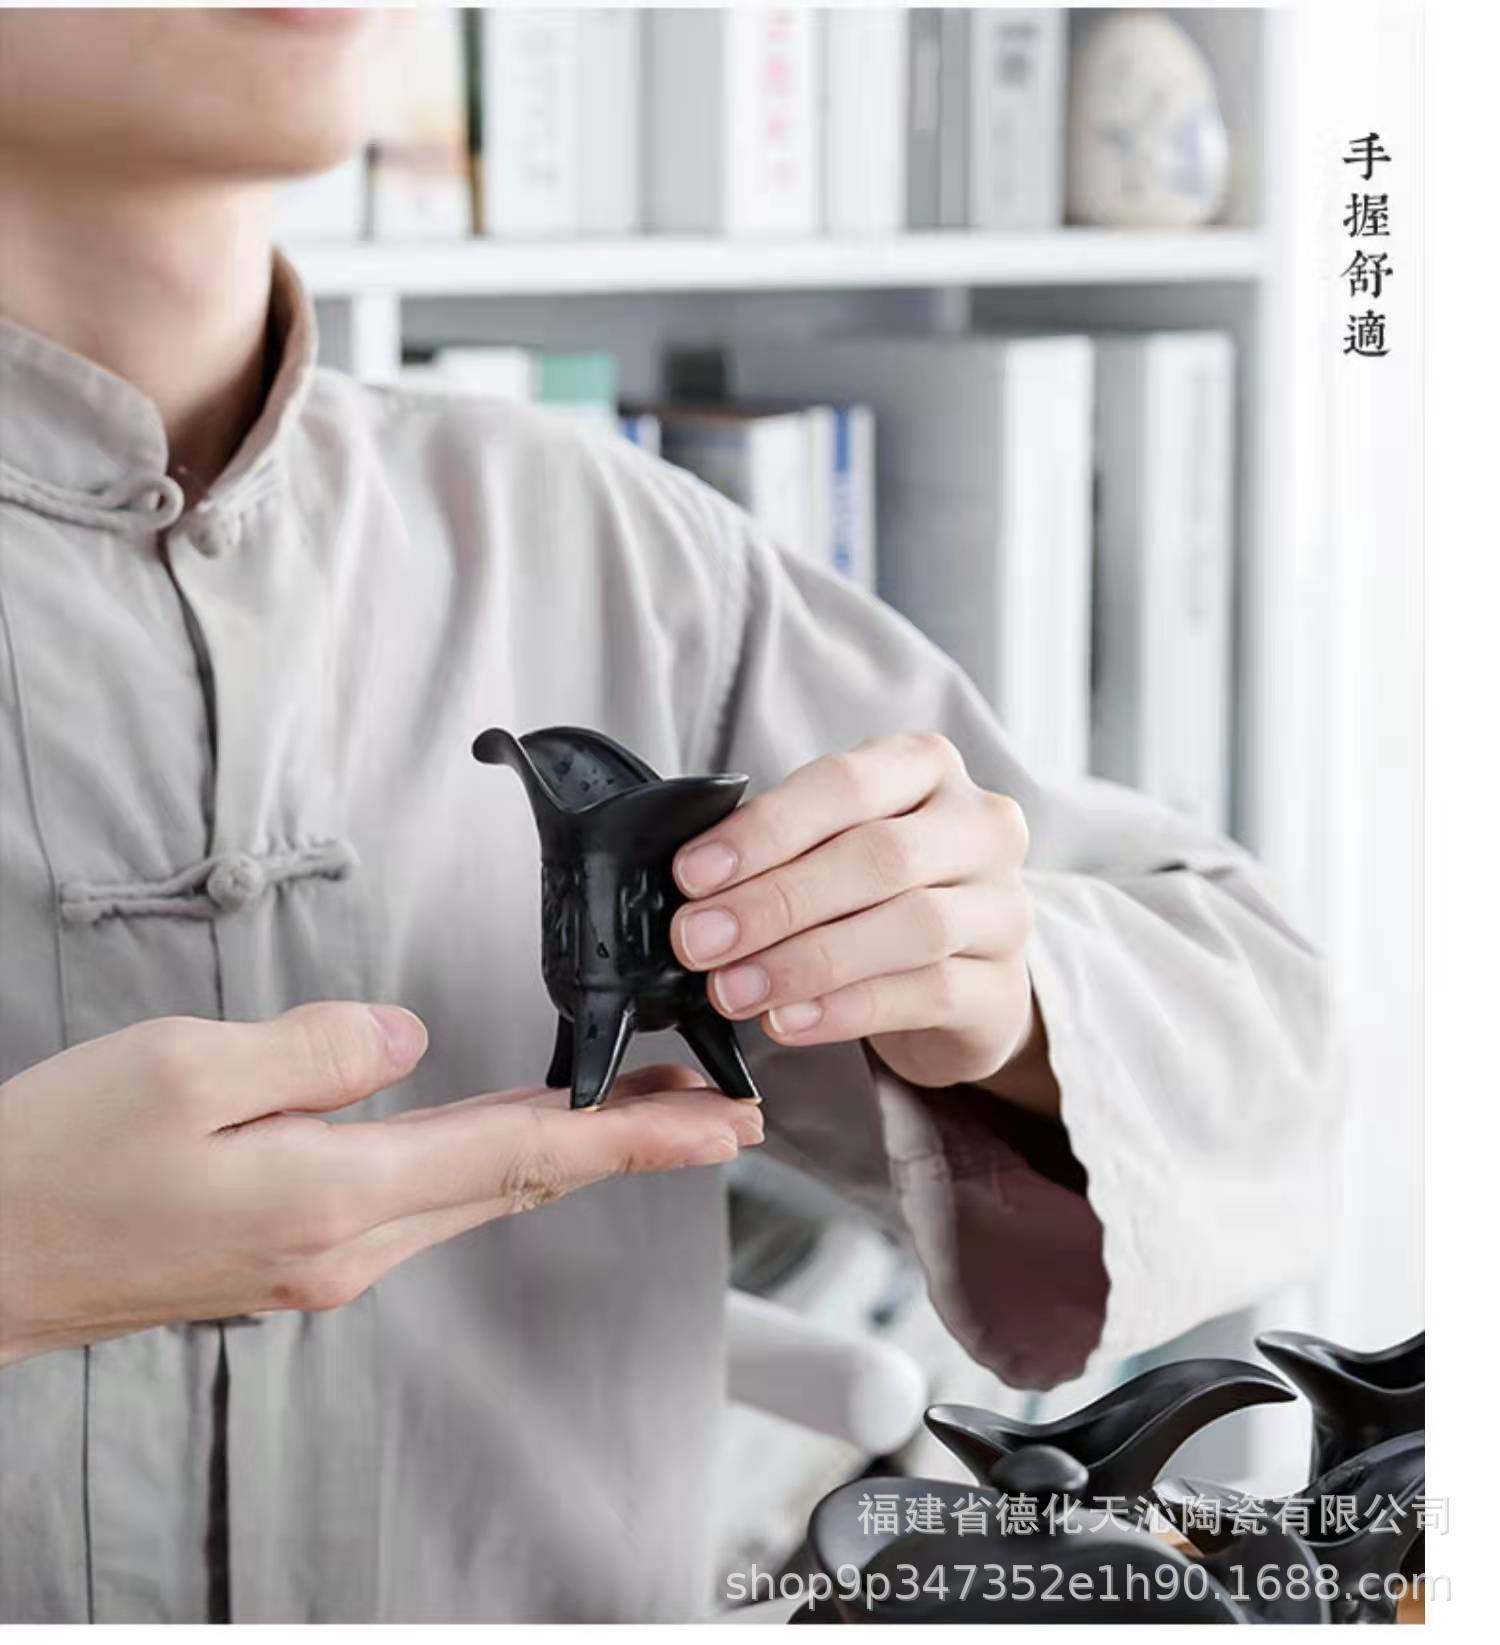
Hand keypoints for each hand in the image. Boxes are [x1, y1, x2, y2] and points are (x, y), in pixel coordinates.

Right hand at [0, 1003, 761, 1366]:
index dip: (635, 1137)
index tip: (719, 1126)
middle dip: (628, 1144)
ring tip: (638, 1114)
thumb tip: (404, 1038)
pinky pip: (422, 1203)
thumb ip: (318, 1048)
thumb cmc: (55, 1162)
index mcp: (331, 1195)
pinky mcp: (294, 1259)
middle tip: (713, 1110)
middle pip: (519, 1181)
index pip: (522, 1153)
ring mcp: (322, 1264)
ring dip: (564, 1152)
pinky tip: (509, 1138)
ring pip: (476, 1195)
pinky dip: (491, 1165)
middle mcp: (345, 1246)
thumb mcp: (186, 1066)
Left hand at [671, 733, 1055, 1108]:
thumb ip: (778, 852)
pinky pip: (927, 993)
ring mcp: (1003, 907)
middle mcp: (979, 826)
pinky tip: (788, 1021)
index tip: (692, 874)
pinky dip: (846, 1010)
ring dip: (805, 961)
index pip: (845, 783)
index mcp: (926, 768)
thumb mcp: (833, 848)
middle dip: (774, 900)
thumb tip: (693, 890)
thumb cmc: (878, 895)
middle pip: (878, 856)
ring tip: (733, 989)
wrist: (963, 977)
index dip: (765, 829)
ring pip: (911, 925)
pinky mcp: (1004, 988)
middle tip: (699, 940)